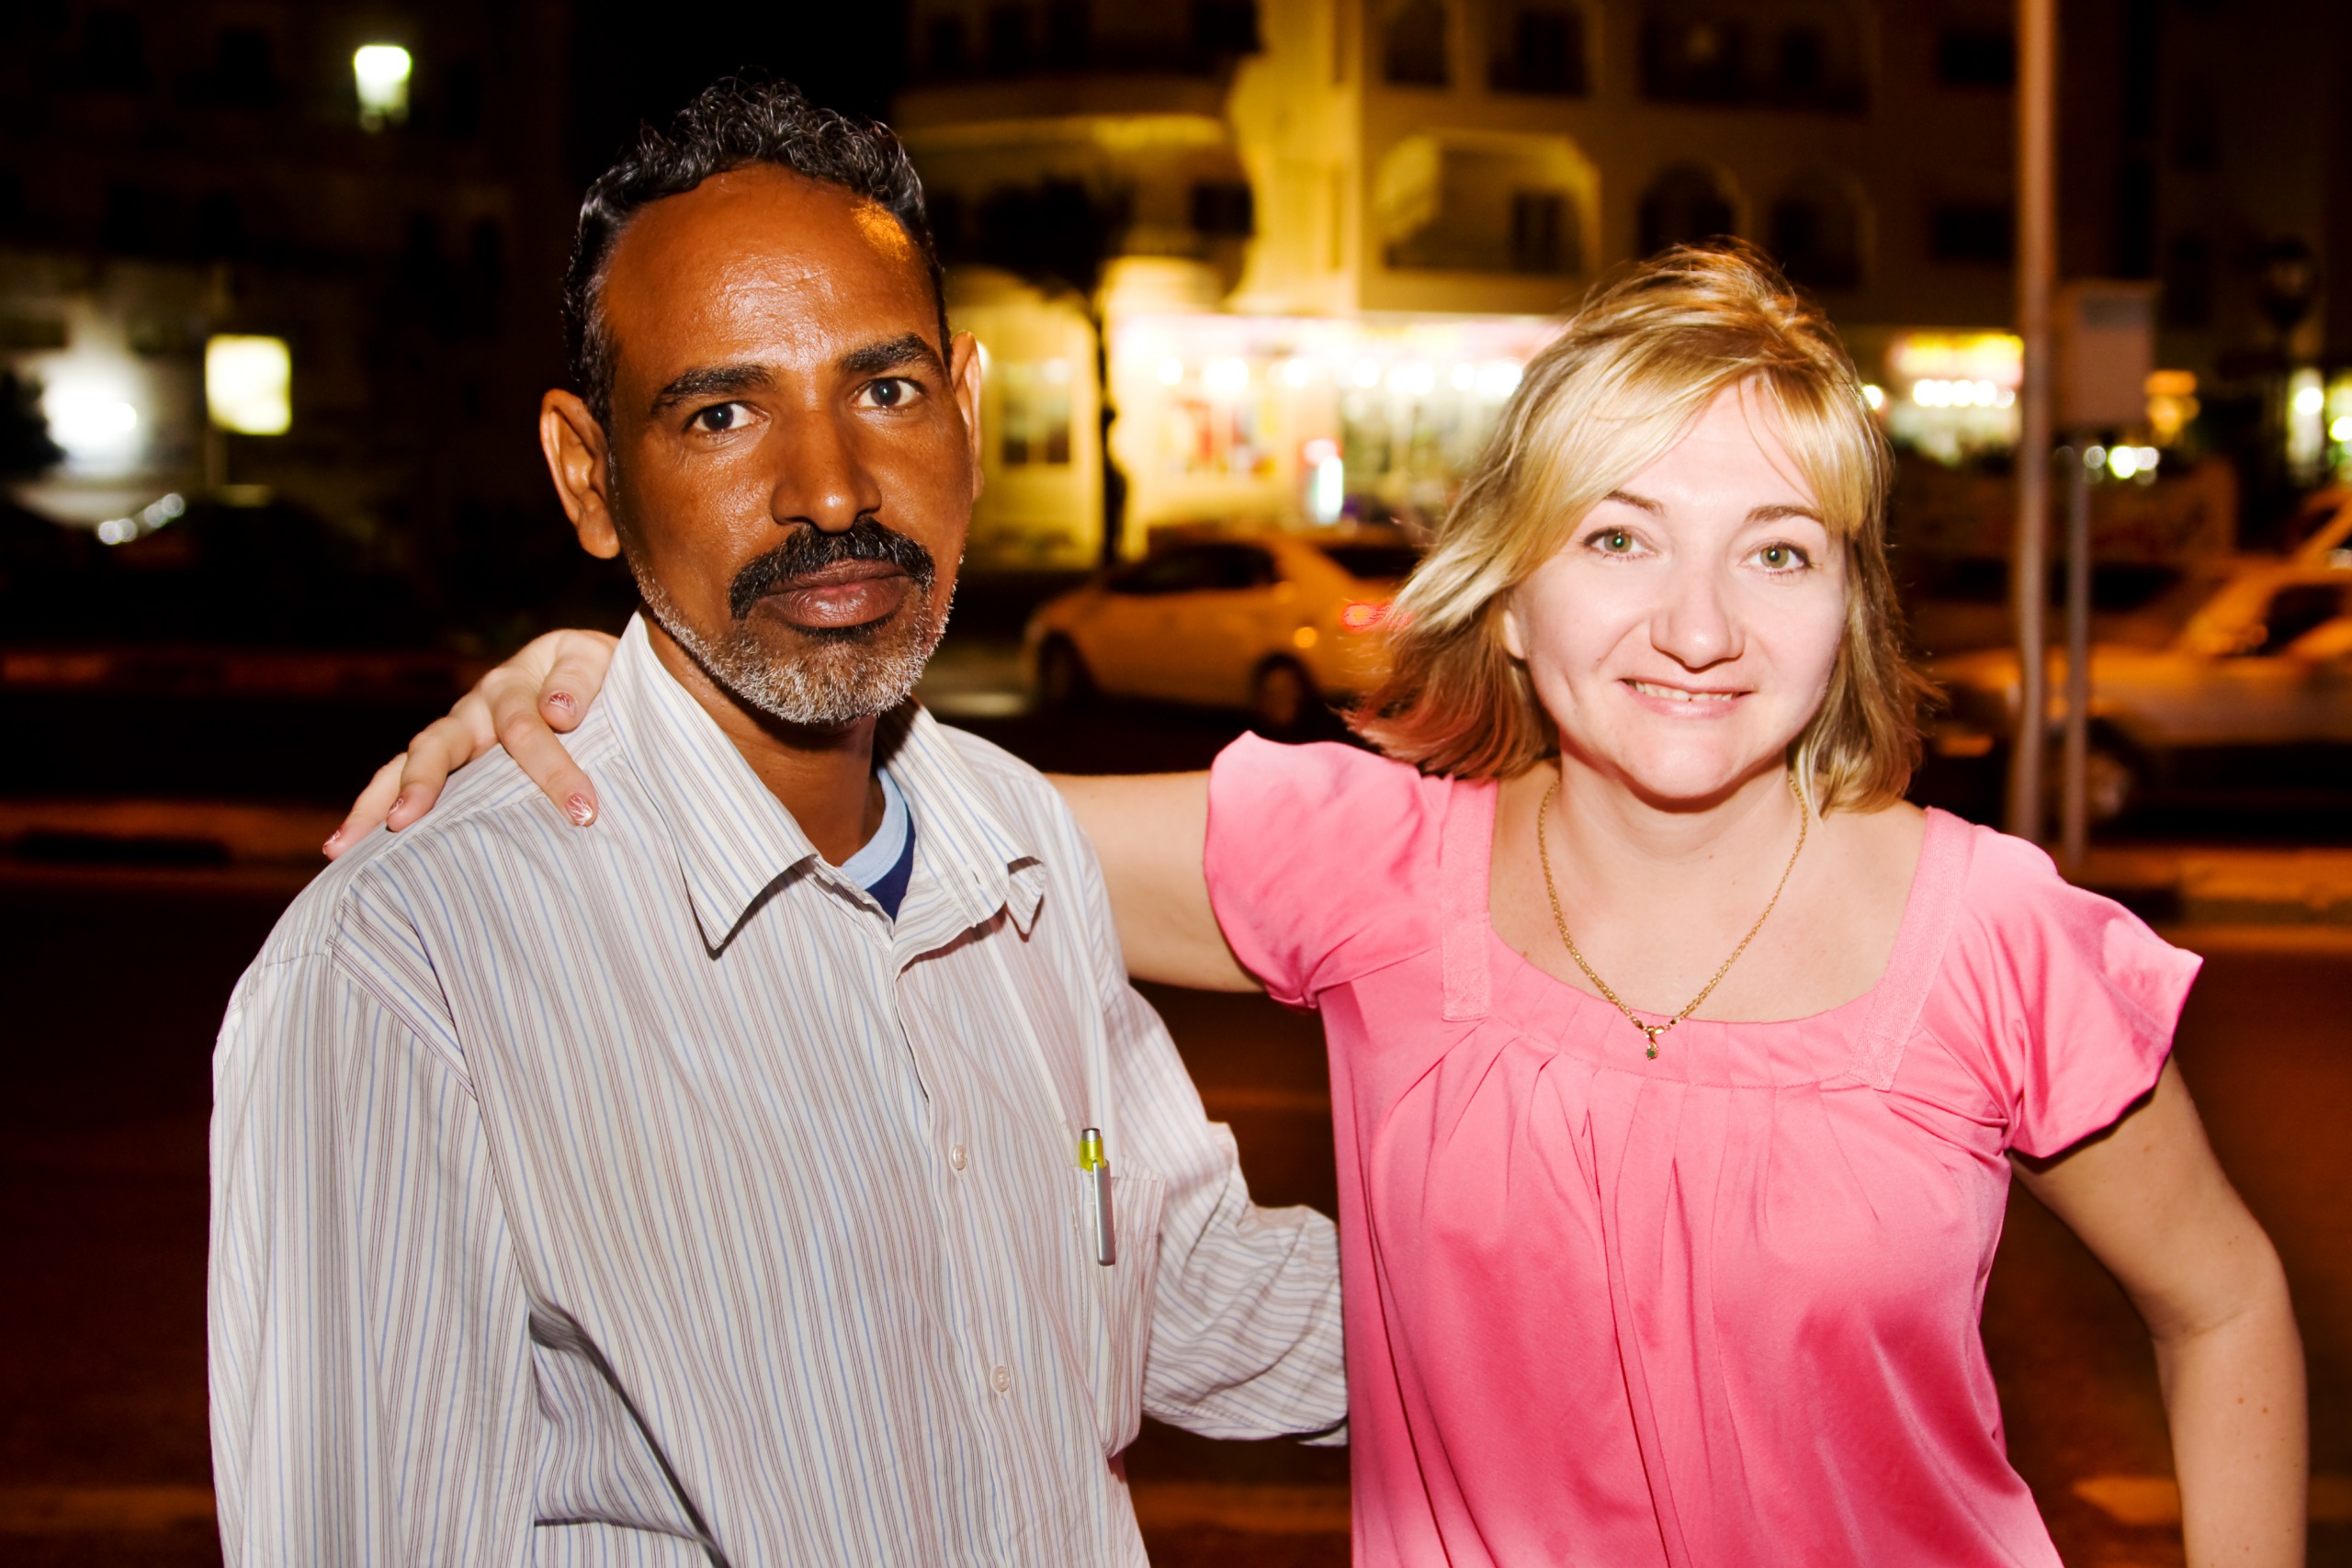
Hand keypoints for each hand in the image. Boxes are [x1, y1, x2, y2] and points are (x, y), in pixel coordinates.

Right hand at [324, 629, 618, 857]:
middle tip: (404, 821)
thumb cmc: (604, 675)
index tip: (581, 811)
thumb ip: (579, 680)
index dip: (551, 769)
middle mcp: (474, 709)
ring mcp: (458, 734)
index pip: (525, 728)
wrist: (599, 674)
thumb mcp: (599, 660)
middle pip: (439, 744)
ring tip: (343, 846)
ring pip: (406, 764)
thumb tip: (557, 712)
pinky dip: (374, 809)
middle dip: (421, 783)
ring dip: (377, 802)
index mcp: (514, 683)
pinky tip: (343, 849)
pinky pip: (404, 781)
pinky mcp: (452, 760)